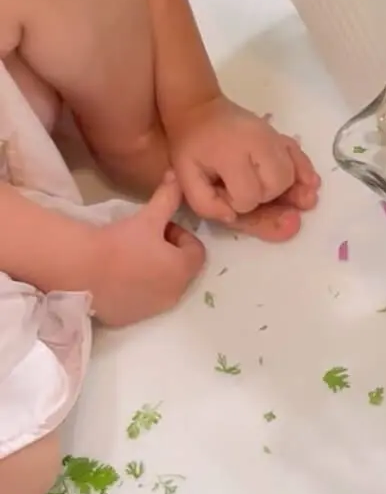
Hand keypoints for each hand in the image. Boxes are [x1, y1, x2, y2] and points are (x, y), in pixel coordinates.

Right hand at [89, 175, 206, 325]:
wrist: (80, 270)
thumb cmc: (119, 242)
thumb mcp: (147, 217)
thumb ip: (167, 198)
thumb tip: (176, 175)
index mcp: (182, 270)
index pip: (197, 251)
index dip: (181, 235)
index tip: (161, 227)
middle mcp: (174, 294)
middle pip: (181, 270)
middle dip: (169, 254)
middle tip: (145, 240)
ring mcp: (152, 309)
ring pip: (162, 286)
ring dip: (154, 271)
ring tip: (130, 257)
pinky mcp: (131, 318)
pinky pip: (142, 300)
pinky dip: (136, 288)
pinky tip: (117, 275)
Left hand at [168, 96, 319, 240]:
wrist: (200, 110)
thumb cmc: (190, 146)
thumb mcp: (185, 177)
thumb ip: (205, 203)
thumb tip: (234, 216)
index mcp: (231, 154)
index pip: (248, 196)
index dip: (236, 203)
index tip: (222, 193)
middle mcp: (259, 143)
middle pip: (276, 185)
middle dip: (263, 197)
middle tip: (244, 192)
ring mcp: (273, 138)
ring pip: (291, 175)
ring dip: (282, 189)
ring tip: (270, 193)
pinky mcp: (281, 136)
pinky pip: (301, 158)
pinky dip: (305, 173)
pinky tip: (309, 186)